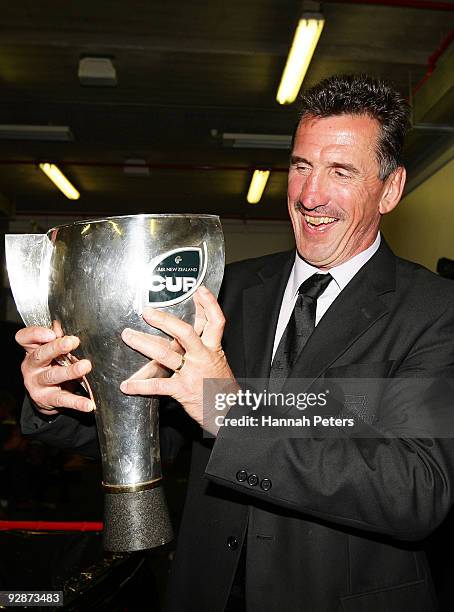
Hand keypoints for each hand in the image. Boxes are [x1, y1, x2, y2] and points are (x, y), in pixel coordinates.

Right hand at [15, 325, 93, 414]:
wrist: (46, 396)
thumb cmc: (51, 366)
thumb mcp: (51, 352)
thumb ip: (55, 339)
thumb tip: (59, 325)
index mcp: (31, 350)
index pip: (24, 338)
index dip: (36, 334)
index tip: (52, 333)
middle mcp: (31, 366)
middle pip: (40, 355)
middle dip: (56, 348)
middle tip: (72, 342)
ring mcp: (37, 384)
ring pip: (53, 375)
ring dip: (70, 370)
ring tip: (85, 366)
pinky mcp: (46, 399)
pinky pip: (63, 399)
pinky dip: (77, 402)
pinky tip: (88, 404)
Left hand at [120, 286, 238, 430]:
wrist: (230, 413)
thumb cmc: (222, 388)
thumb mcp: (218, 362)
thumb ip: (204, 347)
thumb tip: (195, 330)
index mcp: (213, 349)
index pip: (215, 322)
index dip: (209, 304)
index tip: (200, 290)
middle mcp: (202, 357)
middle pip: (184, 332)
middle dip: (164, 320)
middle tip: (147, 312)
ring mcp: (192, 373)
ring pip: (165, 354)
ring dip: (144, 344)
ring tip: (128, 336)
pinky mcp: (182, 390)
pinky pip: (158, 386)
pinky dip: (140, 385)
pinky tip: (127, 385)